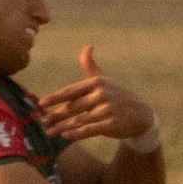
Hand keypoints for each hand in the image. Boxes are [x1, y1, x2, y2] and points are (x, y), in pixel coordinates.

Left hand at [36, 47, 155, 143]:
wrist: (141, 114)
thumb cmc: (117, 97)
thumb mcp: (105, 80)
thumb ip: (91, 66)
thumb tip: (87, 47)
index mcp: (97, 83)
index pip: (71, 91)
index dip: (55, 98)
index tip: (41, 104)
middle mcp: (102, 94)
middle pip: (72, 107)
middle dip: (55, 116)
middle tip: (43, 122)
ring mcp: (107, 109)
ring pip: (78, 120)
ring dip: (62, 127)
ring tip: (49, 132)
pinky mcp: (112, 123)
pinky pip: (90, 129)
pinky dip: (77, 134)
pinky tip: (66, 136)